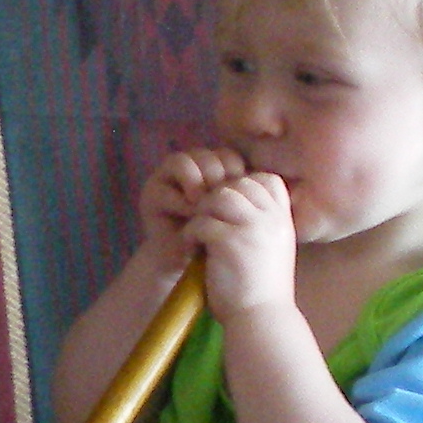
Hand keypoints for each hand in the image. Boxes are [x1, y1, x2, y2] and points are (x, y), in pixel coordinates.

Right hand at [138, 147, 246, 263]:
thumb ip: (245, 197)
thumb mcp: (234, 218)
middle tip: (222, 198)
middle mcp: (191, 170)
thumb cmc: (215, 243)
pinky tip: (191, 216)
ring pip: (184, 161)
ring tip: (204, 205)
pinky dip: (181, 201)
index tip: (241, 195)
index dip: (235, 171)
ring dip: (197, 183)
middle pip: (206, 154)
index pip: (227, 156)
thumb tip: (271, 178)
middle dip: (217, 175)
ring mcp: (168, 179)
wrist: (187, 267)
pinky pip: (166, 186)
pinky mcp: (151, 193)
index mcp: (214, 172)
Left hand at [190, 171, 295, 321]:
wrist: (261, 319)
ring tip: (198, 235)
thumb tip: (231, 198)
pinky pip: (201, 222)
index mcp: (283, 220)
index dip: (244, 186)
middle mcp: (272, 219)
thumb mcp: (272, 248)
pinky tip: (192, 250)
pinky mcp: (230, 241)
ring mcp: (252, 228)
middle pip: (238, 184)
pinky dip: (190, 234)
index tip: (230, 211)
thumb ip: (260, 224)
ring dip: (202, 213)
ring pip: (218, 197)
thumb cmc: (262, 289)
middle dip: (216, 199)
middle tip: (206, 222)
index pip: (267, 180)